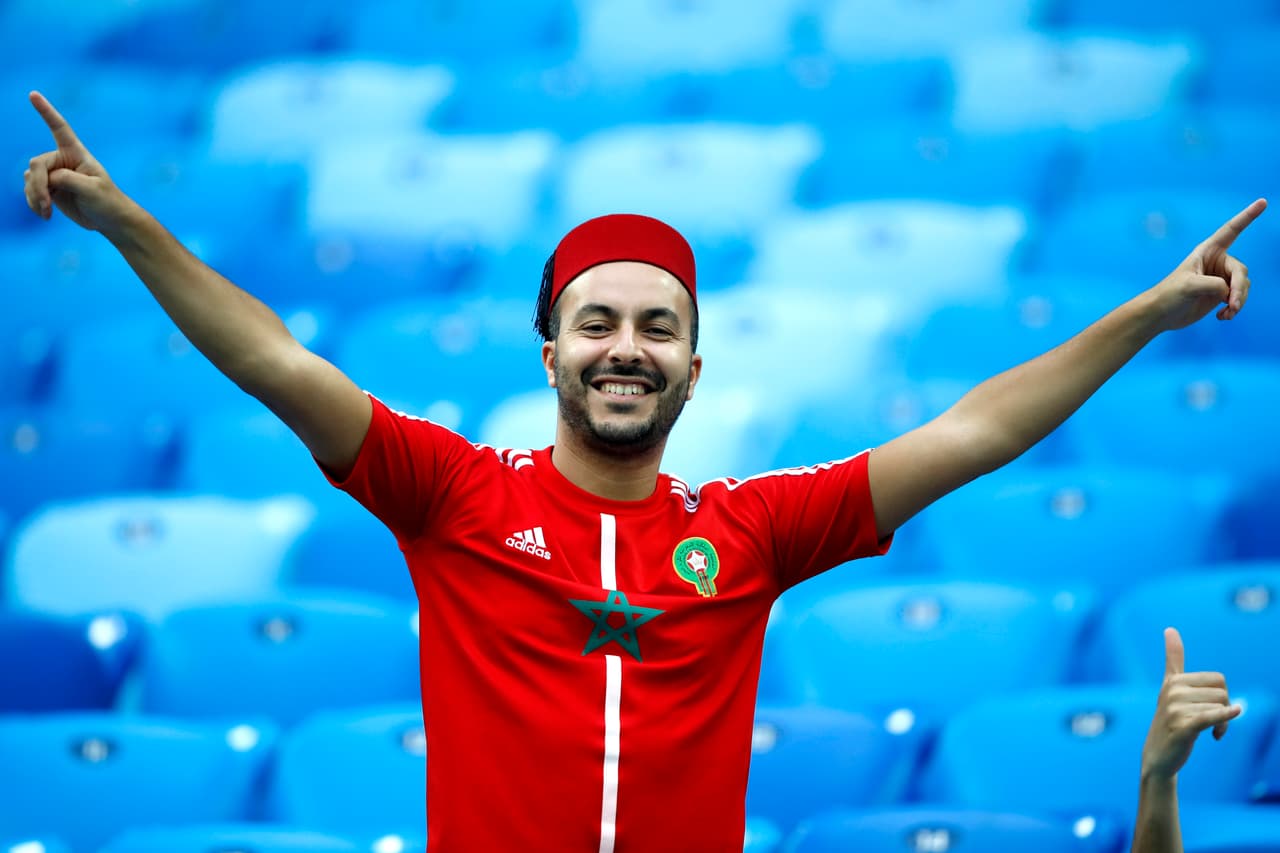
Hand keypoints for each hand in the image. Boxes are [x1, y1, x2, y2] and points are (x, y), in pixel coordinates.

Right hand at [23, 91, 129, 232]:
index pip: (60, 129)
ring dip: (35, 196)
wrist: (110, 221)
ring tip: (46, 212)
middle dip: (38, 185)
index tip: (33, 94)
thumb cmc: (108, 202)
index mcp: (77, 154)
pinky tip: (44, 214)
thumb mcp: (93, 190)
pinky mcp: (49, 189)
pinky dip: (33, 202)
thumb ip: (68, 179)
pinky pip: (30, 191)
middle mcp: (63, 160)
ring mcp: (54, 175)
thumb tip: (47, 178)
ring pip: (30, 178)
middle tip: (46, 204)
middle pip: (37, 164)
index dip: (46, 111)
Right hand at [1140, 627, 1241, 780]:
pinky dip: (1226, 716)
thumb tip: (1170, 628)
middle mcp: (1173, 691)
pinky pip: (1212, 716)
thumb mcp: (1170, 688)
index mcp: (1173, 681)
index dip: (1221, 694)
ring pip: (1221, 707)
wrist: (1158, 756)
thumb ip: (1173, 659)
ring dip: (1223, 723)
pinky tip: (1234, 713)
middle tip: (1214, 724)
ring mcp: (1176, 708)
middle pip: (1222, 693)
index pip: (1216, 679)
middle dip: (1224, 708)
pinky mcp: (1183, 725)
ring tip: (1211, 732)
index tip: (1208, 703)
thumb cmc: (1170, 720)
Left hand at [1150, 198, 1265, 330]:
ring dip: (1239, 301)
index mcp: (1207, 251)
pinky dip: (1235, 308)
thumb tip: (1228, 290)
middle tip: (1234, 304)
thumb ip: (1213, 285)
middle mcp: (1216, 262)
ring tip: (1228, 313)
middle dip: (1239, 288)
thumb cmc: (1168, 295)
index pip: (1231, 230)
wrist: (1160, 315)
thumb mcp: (1188, 286)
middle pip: (1241, 271)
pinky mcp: (1221, 294)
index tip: (1263, 201)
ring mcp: (1220, 278)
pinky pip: (1239, 298)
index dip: (1248, 216)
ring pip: (1243, 285)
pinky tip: (1223, 317)